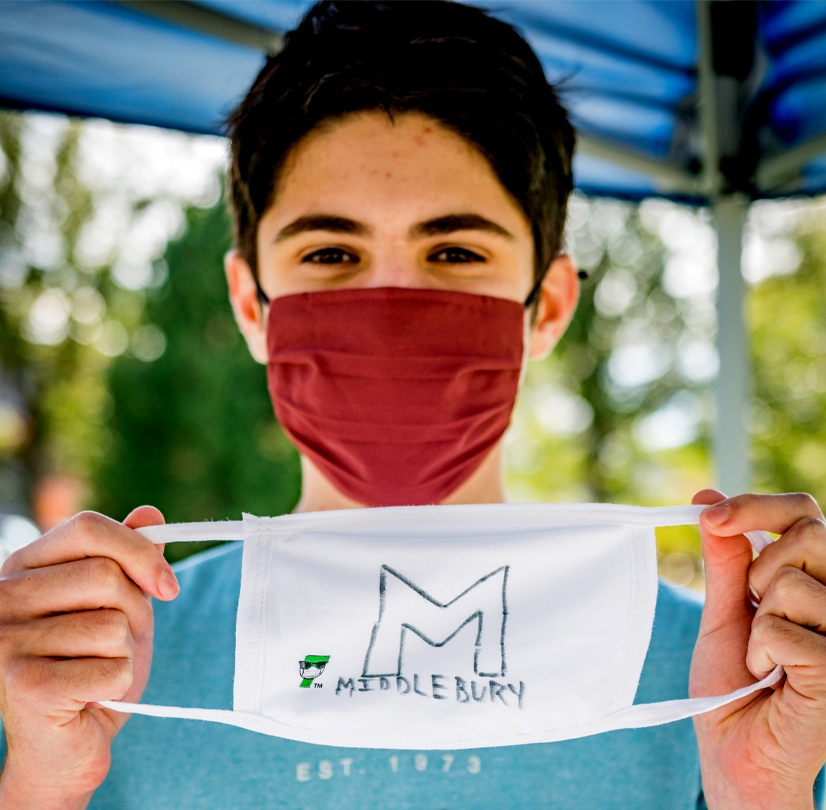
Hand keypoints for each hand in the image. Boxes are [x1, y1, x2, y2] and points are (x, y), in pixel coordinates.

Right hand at [0, 507, 176, 809]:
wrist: (68, 743)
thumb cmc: (92, 665)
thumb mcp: (119, 603)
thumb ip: (129, 559)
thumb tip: (152, 514)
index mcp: (23, 567)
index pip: (87, 527)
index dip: (139, 550)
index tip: (168, 585)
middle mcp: (3, 598)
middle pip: (104, 574)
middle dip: (135, 610)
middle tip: (122, 641)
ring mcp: (6, 641)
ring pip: (113, 623)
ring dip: (126, 651)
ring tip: (100, 668)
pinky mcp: (23, 685)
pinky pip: (112, 666)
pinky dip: (120, 683)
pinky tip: (92, 696)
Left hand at [690, 490, 825, 809]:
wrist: (736, 750)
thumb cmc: (734, 684)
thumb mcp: (724, 609)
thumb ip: (726, 558)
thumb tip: (706, 499)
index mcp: (818, 579)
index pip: (804, 512)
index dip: (756, 505)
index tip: (709, 514)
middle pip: (808, 533)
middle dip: (757, 567)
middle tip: (751, 610)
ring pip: (788, 581)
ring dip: (755, 620)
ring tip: (764, 656)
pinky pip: (778, 627)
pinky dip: (758, 652)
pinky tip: (771, 677)